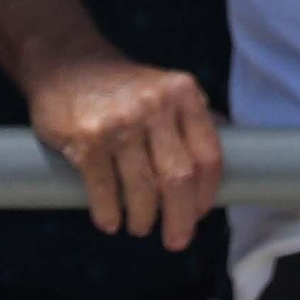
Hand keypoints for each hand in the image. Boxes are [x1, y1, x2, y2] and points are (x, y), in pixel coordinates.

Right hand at [26, 50, 223, 250]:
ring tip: (139, 225)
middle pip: (179, 180)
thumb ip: (194, 122)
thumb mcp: (165, 91)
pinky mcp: (86, 137)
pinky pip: (105, 193)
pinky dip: (109, 215)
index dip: (206, 196)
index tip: (198, 215)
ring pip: (143, 192)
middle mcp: (154, 103)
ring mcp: (119, 120)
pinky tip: (110, 220)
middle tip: (175, 240)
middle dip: (180, 220)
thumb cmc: (122, 89)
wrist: (61, 59)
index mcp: (182, 93)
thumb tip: (238, 162)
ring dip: (143, 220)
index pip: (208, 158)